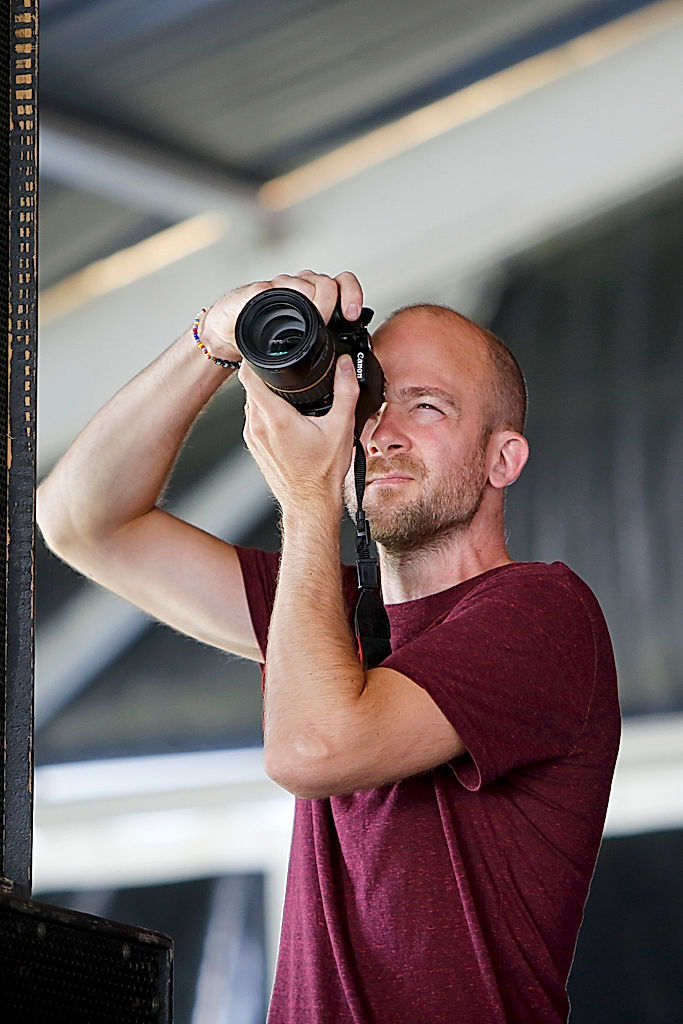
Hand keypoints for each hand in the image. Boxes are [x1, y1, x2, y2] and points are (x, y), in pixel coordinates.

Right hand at [201, 270, 363, 363]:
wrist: (229, 330)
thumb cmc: (264, 334)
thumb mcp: (300, 344)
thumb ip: (321, 347)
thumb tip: (349, 366)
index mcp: (317, 298)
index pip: (342, 285)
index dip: (352, 295)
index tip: (353, 315)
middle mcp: (301, 288)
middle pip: (327, 282)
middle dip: (334, 299)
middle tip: (336, 318)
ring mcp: (280, 288)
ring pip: (304, 282)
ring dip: (312, 298)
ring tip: (313, 319)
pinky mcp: (258, 292)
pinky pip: (271, 288)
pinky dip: (279, 296)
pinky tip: (282, 309)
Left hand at [239, 352, 359, 514]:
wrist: (310, 503)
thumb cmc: (323, 474)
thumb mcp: (341, 428)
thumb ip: (345, 391)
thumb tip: (346, 365)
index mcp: (276, 418)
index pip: (249, 376)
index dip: (254, 359)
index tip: (264, 354)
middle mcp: (258, 426)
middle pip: (250, 387)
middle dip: (265, 376)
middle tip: (285, 373)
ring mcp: (253, 437)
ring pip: (251, 403)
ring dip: (265, 395)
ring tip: (289, 397)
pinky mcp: (254, 446)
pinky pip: (254, 419)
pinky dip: (265, 413)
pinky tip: (286, 418)